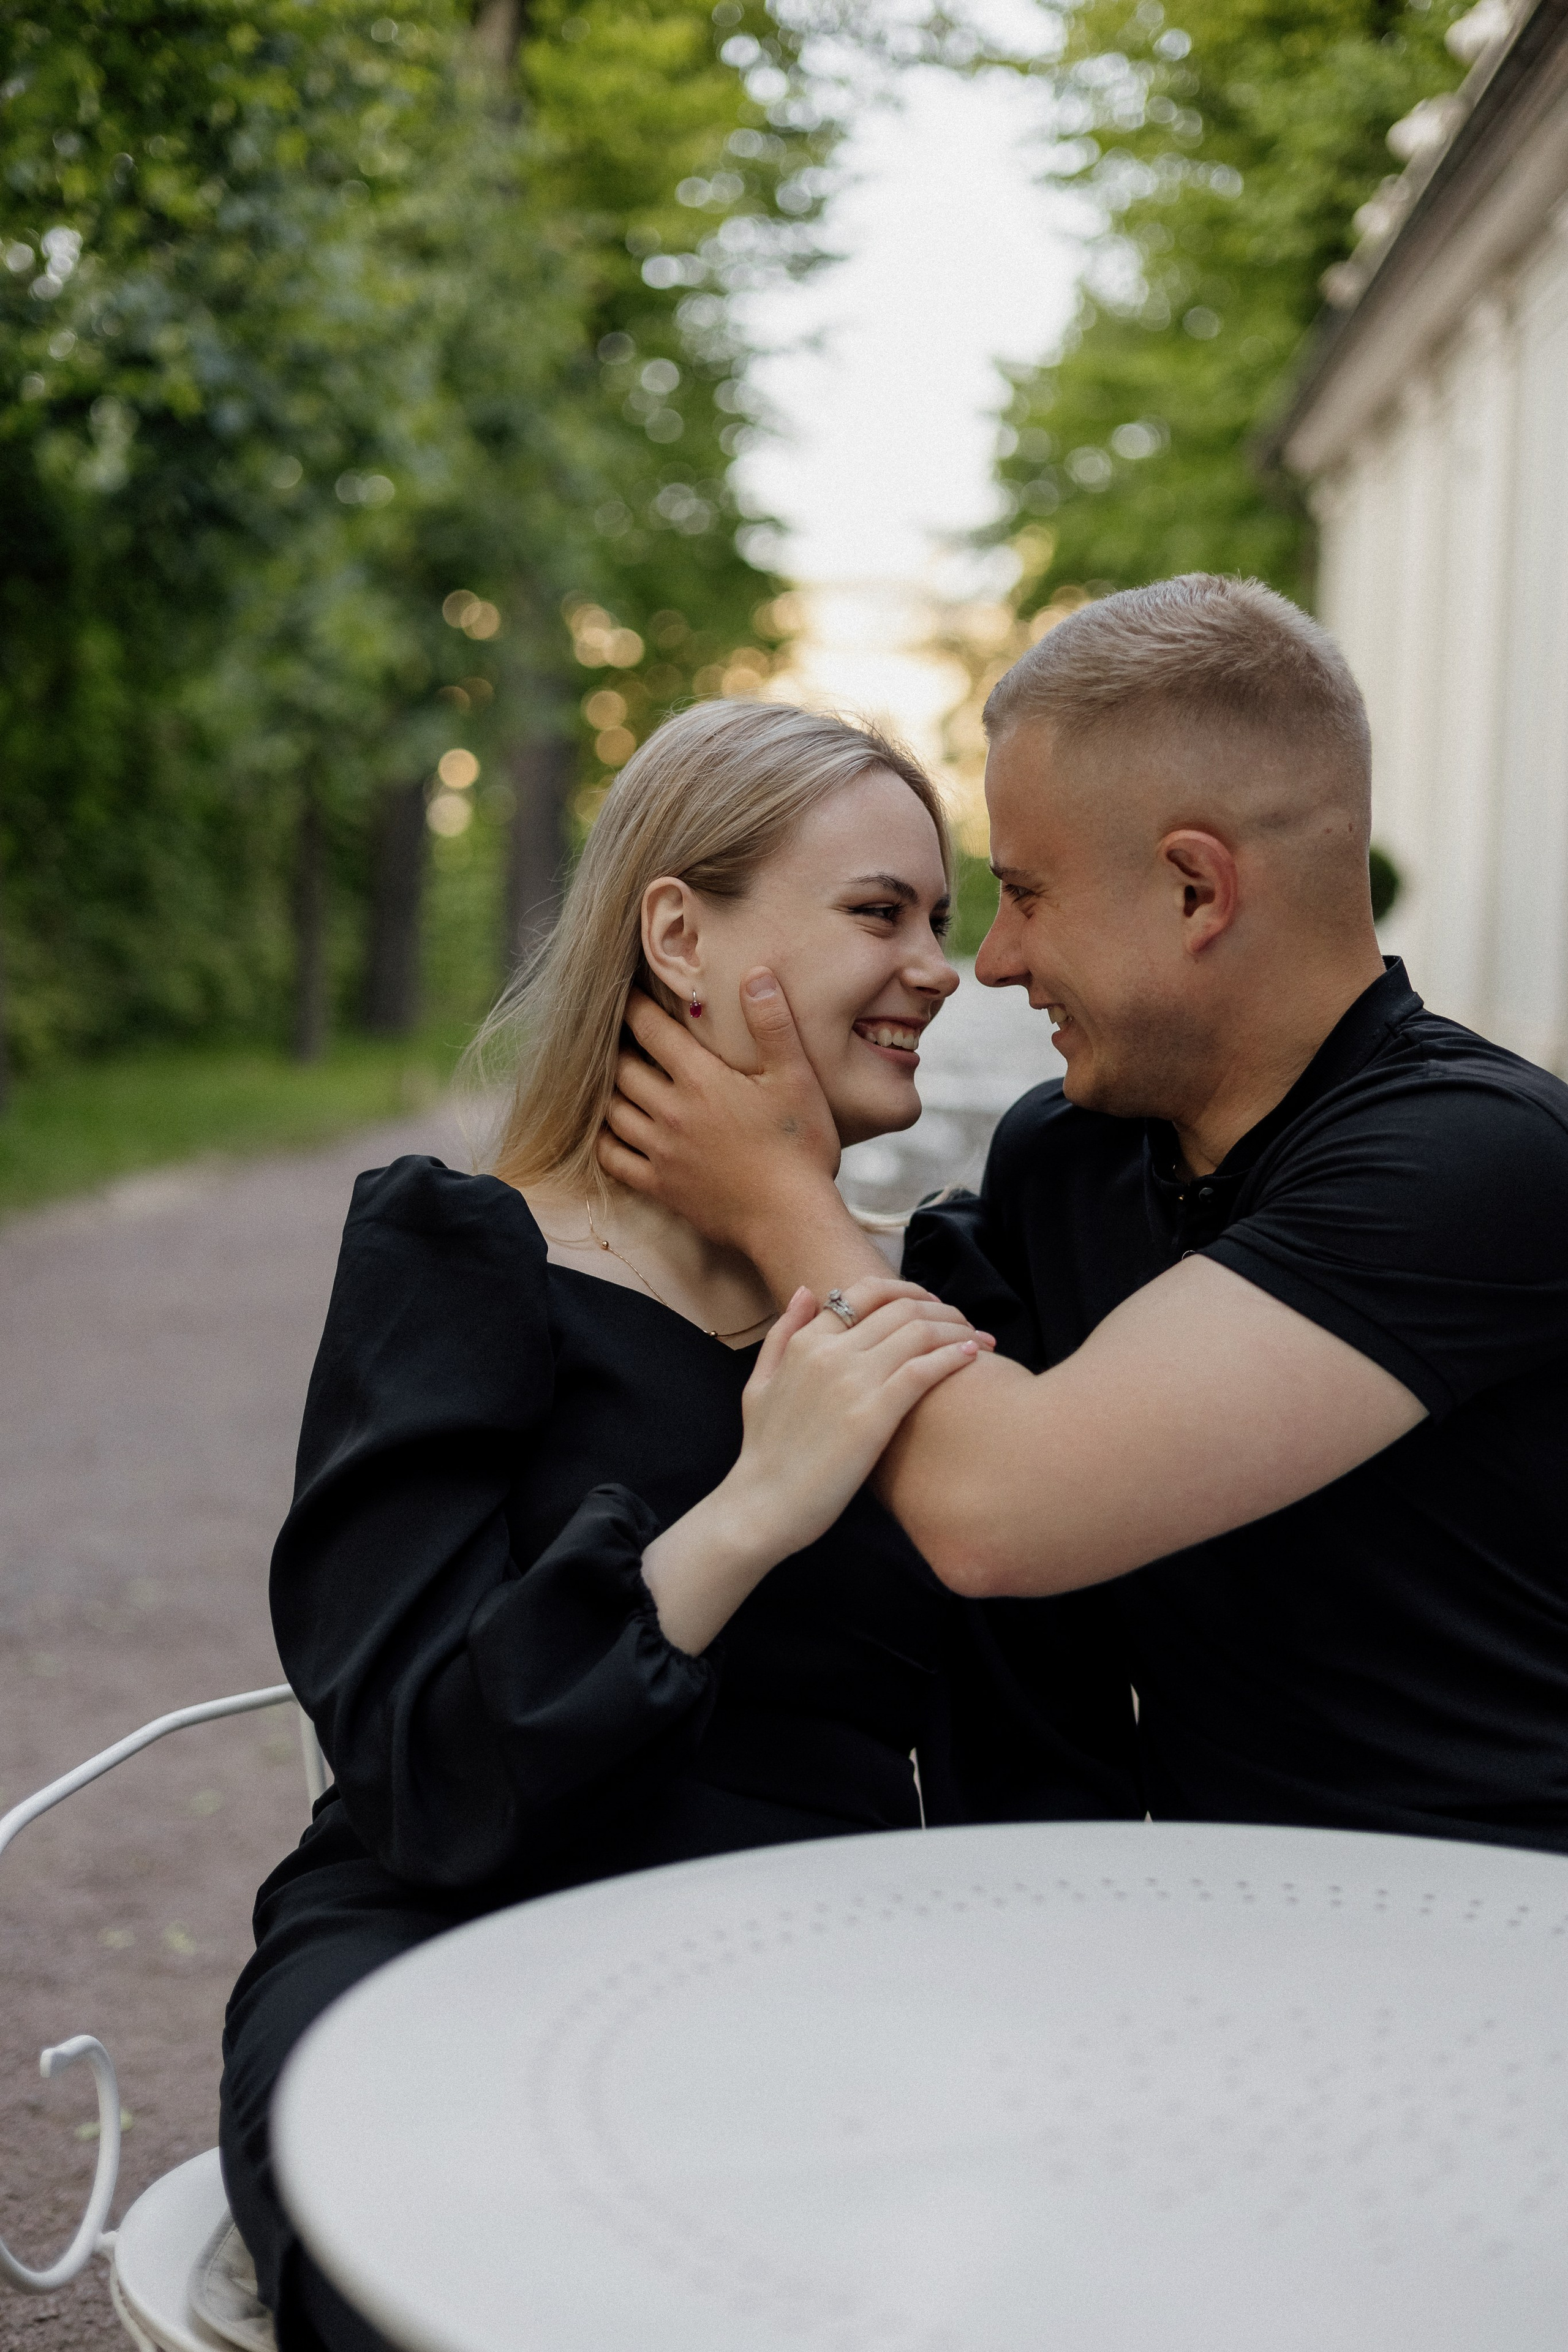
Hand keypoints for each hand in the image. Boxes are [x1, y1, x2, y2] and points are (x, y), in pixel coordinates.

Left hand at [599, 972, 840, 1256]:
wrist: (790, 1219)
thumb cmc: (799, 1146)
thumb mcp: (796, 1077)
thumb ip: (772, 1023)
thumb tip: (753, 974)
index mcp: (700, 1080)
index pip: (650, 1031)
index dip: (634, 1007)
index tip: (625, 993)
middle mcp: (670, 1112)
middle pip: (622, 1069)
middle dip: (617, 1047)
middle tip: (617, 1035)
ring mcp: (661, 1152)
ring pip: (612, 1111)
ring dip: (608, 1091)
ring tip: (612, 1078)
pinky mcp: (661, 1187)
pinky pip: (614, 1160)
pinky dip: (604, 1141)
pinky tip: (608, 1130)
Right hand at [640, 1276, 983, 1654]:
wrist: (763, 1505)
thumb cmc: (764, 1451)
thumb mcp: (760, 1382)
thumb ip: (783, 1333)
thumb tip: (805, 1290)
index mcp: (807, 1342)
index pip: (868, 1291)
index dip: (909, 1291)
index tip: (933, 1306)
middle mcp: (831, 1352)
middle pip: (902, 1308)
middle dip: (943, 1310)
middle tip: (965, 1323)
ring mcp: (854, 1381)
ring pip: (919, 1332)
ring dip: (957, 1329)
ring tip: (980, 1340)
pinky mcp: (874, 1415)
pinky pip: (924, 1370)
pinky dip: (954, 1356)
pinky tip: (973, 1357)